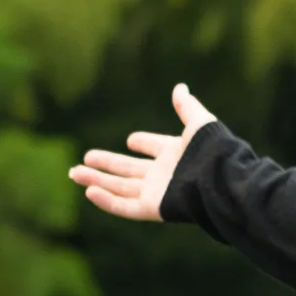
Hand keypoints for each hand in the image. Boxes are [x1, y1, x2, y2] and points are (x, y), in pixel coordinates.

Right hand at [69, 84, 217, 220]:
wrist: (221, 179)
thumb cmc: (213, 152)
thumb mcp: (200, 123)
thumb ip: (187, 107)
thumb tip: (180, 87)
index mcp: (177, 154)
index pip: (156, 148)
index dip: (144, 142)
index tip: (131, 139)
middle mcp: (165, 174)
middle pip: (129, 170)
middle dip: (106, 164)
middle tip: (85, 157)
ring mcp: (157, 192)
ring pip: (120, 187)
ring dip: (96, 180)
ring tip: (74, 173)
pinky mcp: (153, 208)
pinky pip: (125, 207)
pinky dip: (107, 201)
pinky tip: (89, 191)